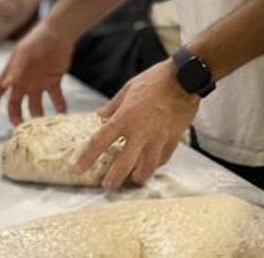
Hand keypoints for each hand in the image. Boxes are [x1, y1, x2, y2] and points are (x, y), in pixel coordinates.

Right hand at [0, 22, 75, 125]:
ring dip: (38, 116)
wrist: (59, 32)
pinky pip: (56, 98)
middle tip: (23, 129)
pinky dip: (60, 107)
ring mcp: (38, 82)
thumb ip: (17, 69)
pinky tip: (63, 116)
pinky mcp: (53, 80)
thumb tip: (5, 86)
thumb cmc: (38, 39)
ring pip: (35, 106)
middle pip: (15, 105)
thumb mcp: (25, 53)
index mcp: (11, 73)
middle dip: (17, 118)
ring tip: (44, 125)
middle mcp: (23, 81)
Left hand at [73, 61, 198, 189]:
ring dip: (137, 177)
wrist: (185, 78)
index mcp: (124, 118)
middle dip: (113, 179)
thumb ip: (112, 107)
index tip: (78, 168)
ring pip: (146, 168)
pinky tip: (150, 165)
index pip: (100, 142)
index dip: (86, 158)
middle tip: (107, 185)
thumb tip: (100, 117)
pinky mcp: (173, 140)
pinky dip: (155, 165)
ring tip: (132, 179)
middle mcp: (140, 132)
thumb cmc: (156, 80)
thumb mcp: (128, 89)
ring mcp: (158, 138)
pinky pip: (162, 159)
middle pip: (123, 165)